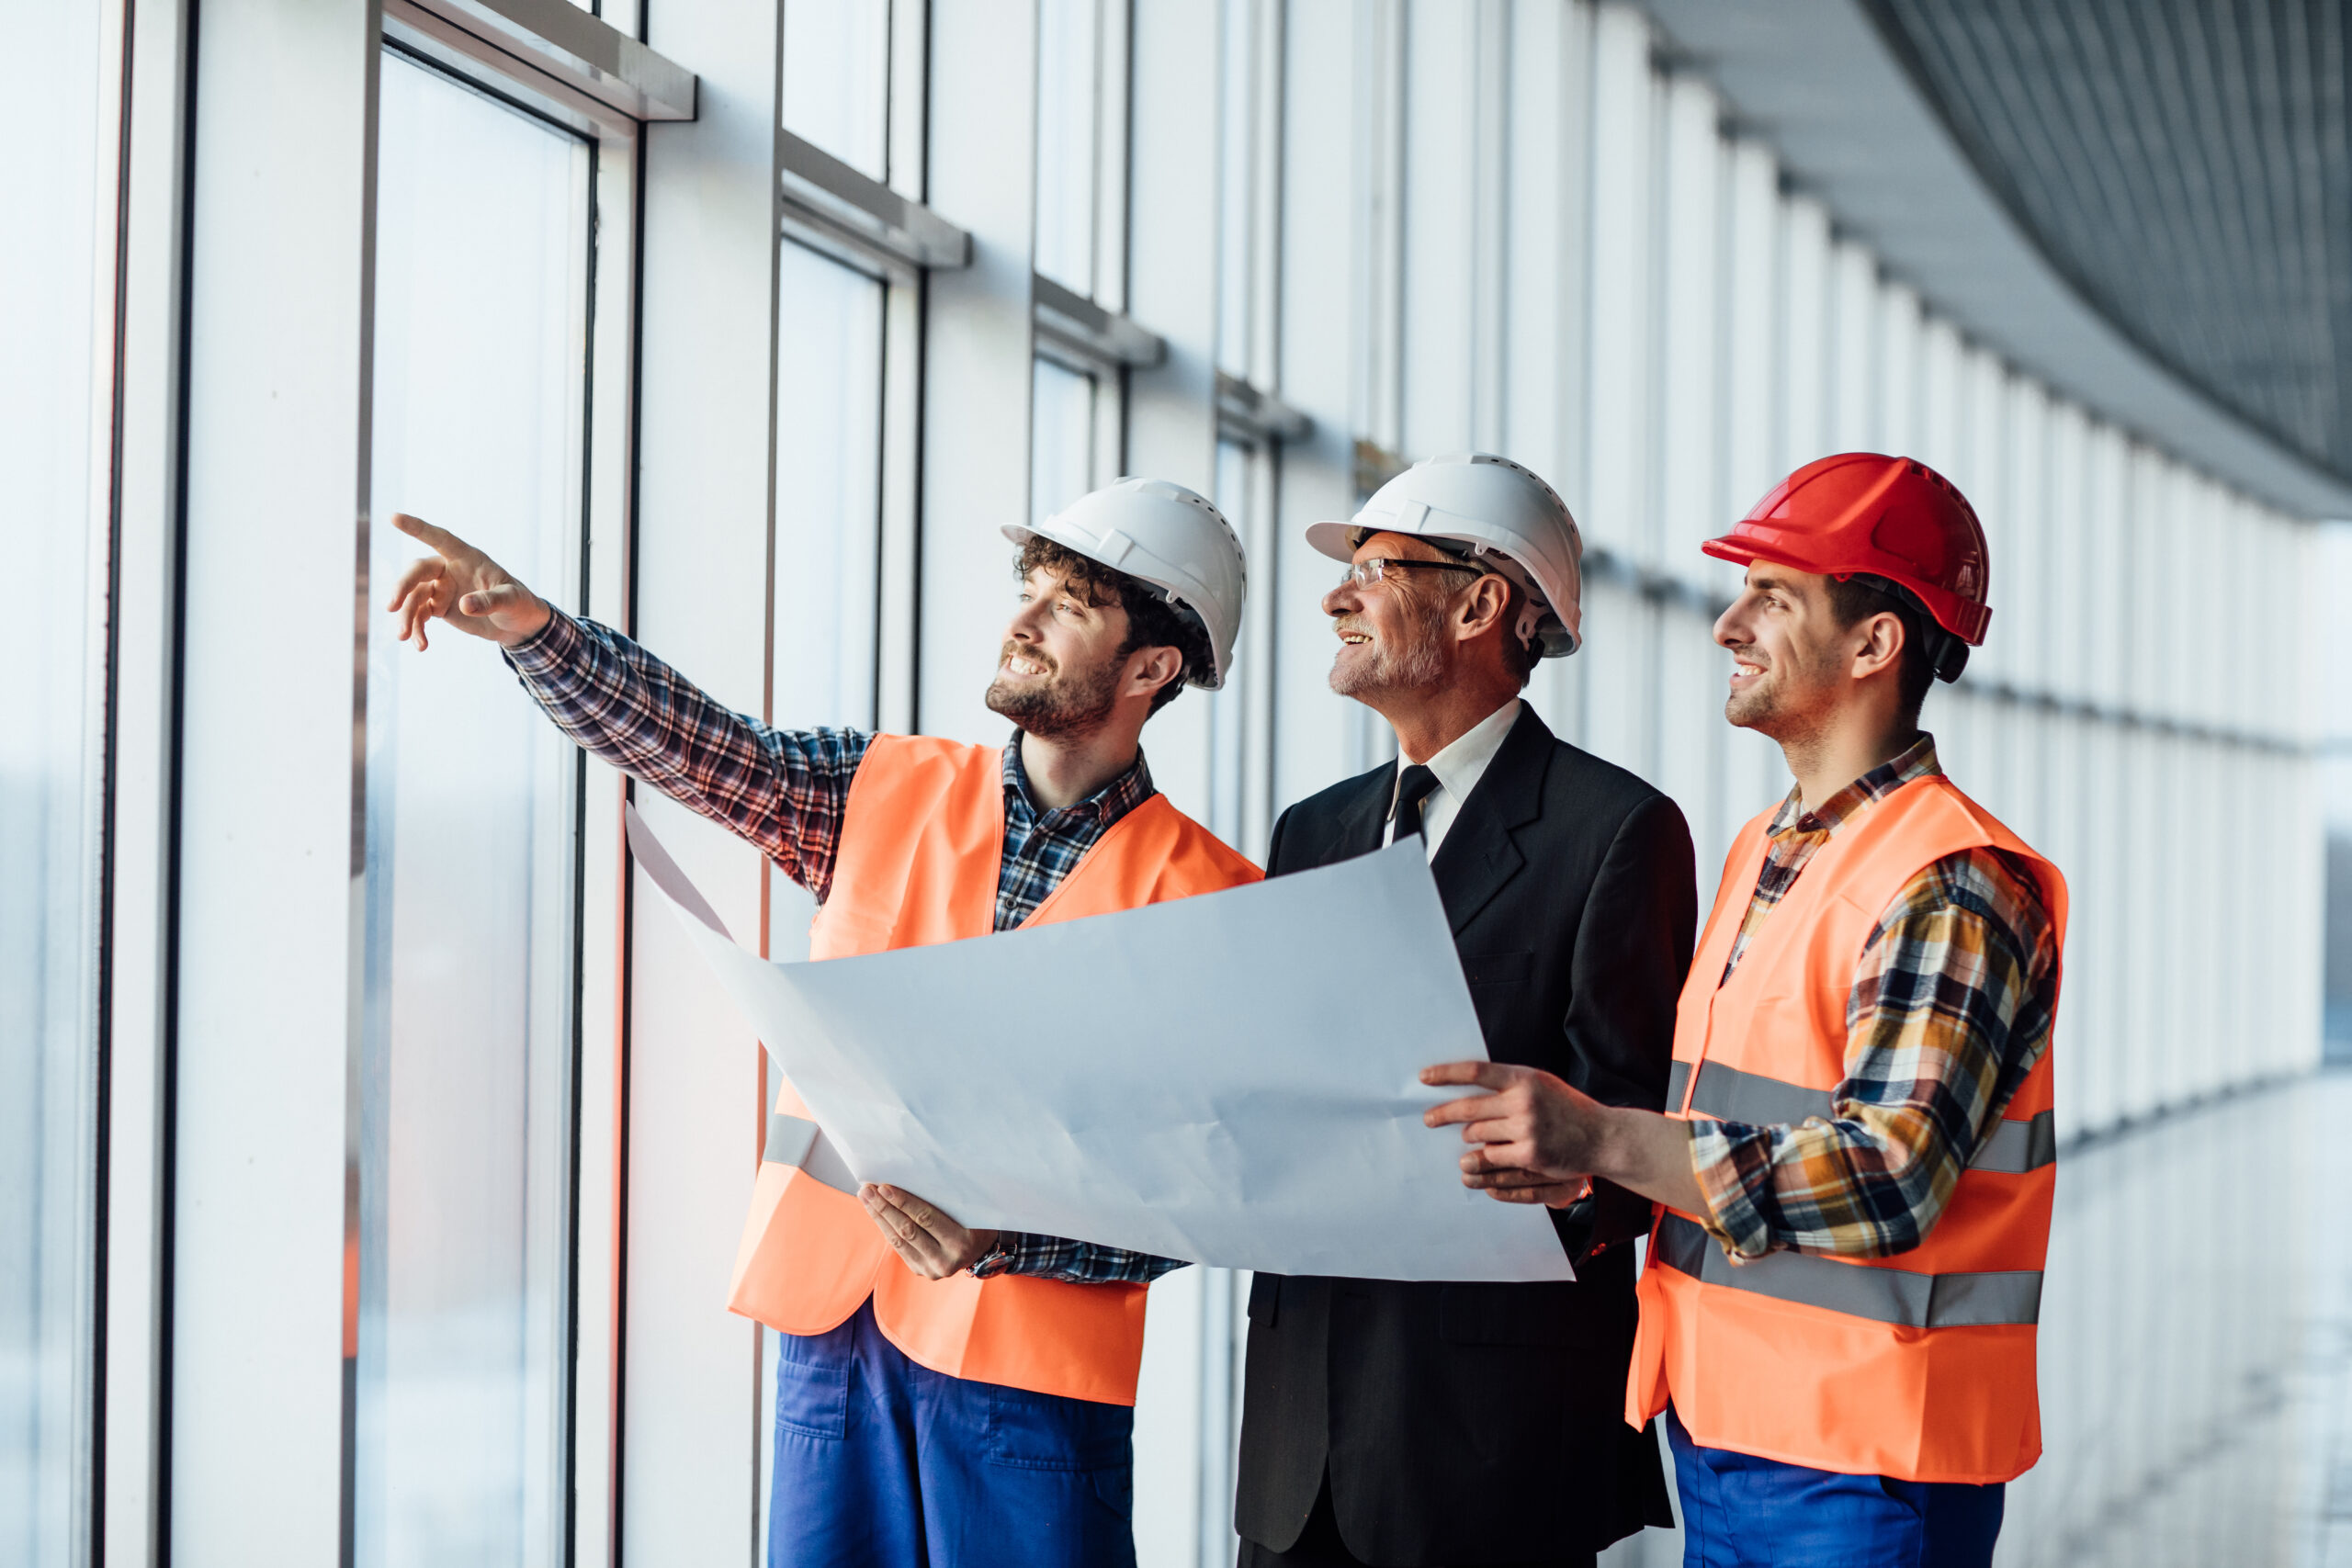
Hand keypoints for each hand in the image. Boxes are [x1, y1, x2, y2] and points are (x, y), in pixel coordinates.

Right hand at [383, 512, 552, 650]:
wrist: (517, 625)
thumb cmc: (518, 604)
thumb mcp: (511, 601)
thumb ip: (490, 601)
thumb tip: (464, 605)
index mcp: (467, 558)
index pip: (440, 538)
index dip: (417, 528)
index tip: (394, 517)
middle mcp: (449, 569)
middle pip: (417, 571)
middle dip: (402, 588)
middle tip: (391, 607)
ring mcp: (441, 588)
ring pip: (414, 597)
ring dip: (406, 616)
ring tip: (403, 637)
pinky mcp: (438, 607)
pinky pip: (419, 616)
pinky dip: (417, 630)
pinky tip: (420, 645)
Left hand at [860, 1184, 998, 1278]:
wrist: (983, 1250)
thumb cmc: (976, 1219)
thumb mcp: (971, 1207)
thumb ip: (949, 1196)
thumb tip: (915, 1172)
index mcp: (961, 1241)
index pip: (925, 1218)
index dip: (903, 1202)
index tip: (884, 1186)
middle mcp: (946, 1260)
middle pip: (907, 1230)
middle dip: (884, 1207)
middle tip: (867, 1188)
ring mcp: (932, 1269)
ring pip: (898, 1240)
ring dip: (879, 1216)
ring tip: (865, 1197)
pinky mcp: (921, 1270)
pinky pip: (898, 1247)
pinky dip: (885, 1228)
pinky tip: (875, 1212)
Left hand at [1421, 1060, 1613, 1202]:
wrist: (1601, 1137)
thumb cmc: (1567, 1108)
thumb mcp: (1541, 1084)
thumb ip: (1510, 1083)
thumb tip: (1470, 1085)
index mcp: (1524, 1077)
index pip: (1476, 1071)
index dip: (1446, 1074)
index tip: (1424, 1078)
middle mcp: (1523, 1101)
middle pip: (1469, 1107)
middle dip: (1443, 1113)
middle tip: (1429, 1119)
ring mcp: (1526, 1129)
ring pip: (1477, 1134)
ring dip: (1470, 1137)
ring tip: (1470, 1136)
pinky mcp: (1529, 1155)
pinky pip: (1492, 1155)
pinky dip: (1487, 1155)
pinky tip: (1486, 1154)